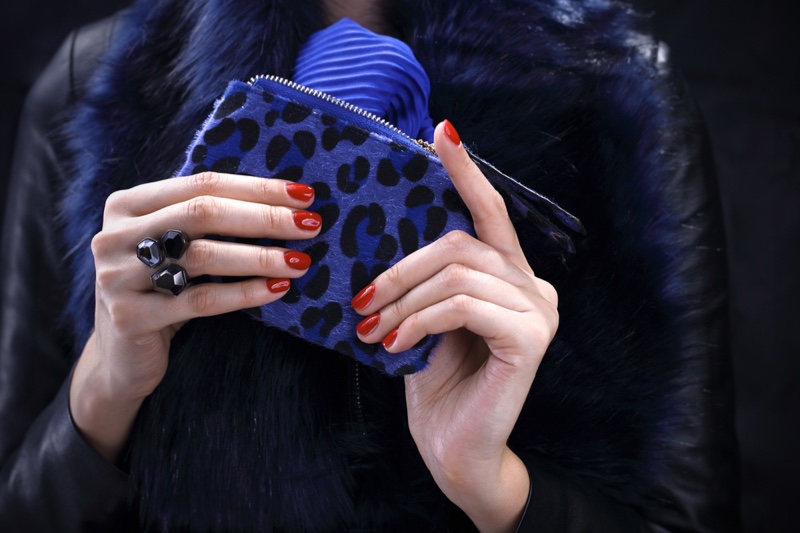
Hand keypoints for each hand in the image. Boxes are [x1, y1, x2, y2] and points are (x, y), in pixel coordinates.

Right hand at [70, 173, 319, 461]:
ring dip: (260, 256)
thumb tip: (288, 203)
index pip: (202, 184)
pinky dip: (244, 293)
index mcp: (128, 204)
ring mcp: (116, 275)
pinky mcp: (129, 316)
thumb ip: (209, 222)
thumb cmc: (162, 291)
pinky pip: (200, 300)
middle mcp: (115, 234)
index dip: (257, 188)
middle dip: (264, 218)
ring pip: (202, 256)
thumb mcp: (175, 247)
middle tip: (311, 225)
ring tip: (301, 261)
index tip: (304, 195)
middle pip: (202, 213)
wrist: (122, 357)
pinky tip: (277, 289)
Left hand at [352, 122, 557, 530]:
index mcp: (511, 276)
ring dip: (403, 299)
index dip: (465, 171)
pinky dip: (420, 320)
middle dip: (401, 268)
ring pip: (458, 273)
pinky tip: (397, 343)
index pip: (489, 213)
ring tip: (373, 328)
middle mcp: (535, 286)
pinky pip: (463, 305)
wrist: (454, 449)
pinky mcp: (531, 337)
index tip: (441, 132)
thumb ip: (422, 276)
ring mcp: (540, 310)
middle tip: (362, 300)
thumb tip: (383, 228)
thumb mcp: (421, 316)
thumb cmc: (435, 382)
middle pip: (462, 243)